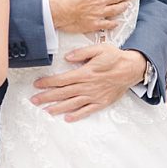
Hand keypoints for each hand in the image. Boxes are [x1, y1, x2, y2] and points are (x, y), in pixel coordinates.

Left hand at [31, 45, 145, 121]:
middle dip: (47, 97)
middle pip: (64, 93)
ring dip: (58, 108)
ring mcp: (94, 96)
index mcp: (85, 73)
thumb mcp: (99, 49)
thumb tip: (67, 57)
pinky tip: (67, 118)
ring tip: (45, 111)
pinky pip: (87, 111)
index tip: (37, 85)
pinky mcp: (101, 102)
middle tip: (34, 100)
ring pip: (72, 103)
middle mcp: (88, 86)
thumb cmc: (115, 57)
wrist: (132, 69)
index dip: (48, 82)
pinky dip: (77, 115)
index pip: (62, 79)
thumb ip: (82, 53)